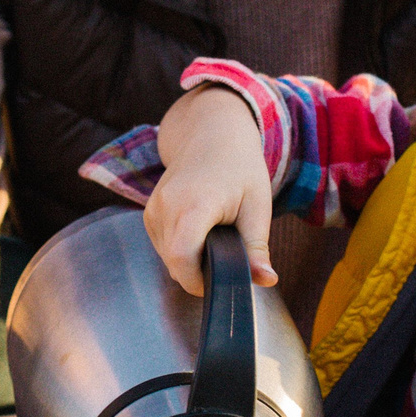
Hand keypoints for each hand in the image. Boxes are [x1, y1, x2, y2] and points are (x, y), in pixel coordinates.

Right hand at [145, 85, 276, 294]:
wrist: (210, 134)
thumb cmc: (239, 168)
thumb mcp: (257, 206)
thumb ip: (257, 247)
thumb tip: (267, 280)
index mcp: (193, 205)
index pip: (182, 260)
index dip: (201, 281)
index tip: (224, 281)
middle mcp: (165, 208)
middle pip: (175, 265)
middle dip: (201, 273)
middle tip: (229, 257)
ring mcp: (152, 211)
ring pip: (168, 259)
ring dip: (192, 261)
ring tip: (217, 237)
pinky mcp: (148, 214)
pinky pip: (163, 247)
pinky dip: (182, 250)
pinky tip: (202, 232)